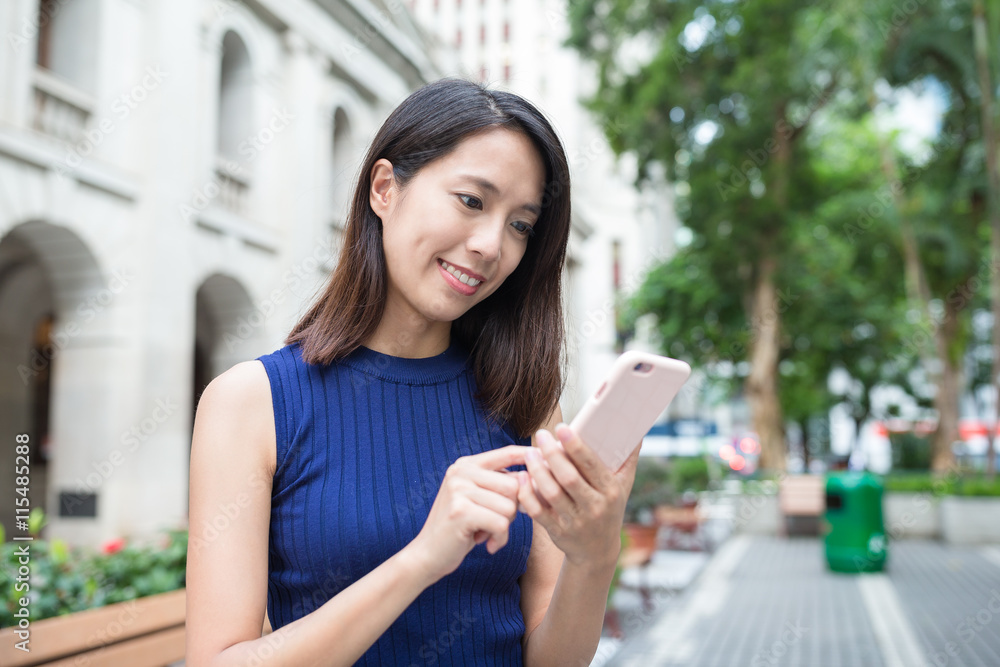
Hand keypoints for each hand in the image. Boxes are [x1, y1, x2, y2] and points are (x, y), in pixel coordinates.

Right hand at [409, 445, 526, 581]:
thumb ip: (503, 486)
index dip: (531, 456)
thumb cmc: (460, 528)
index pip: (507, 453)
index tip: (552, 455)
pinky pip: (502, 523)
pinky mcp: (461, 511)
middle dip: (514, 508)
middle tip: (495, 522)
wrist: (427, 555)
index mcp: (467, 464)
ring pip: (510, 506)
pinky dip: (499, 538)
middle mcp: (461, 471)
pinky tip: (485, 543)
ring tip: (485, 532)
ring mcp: (459, 489)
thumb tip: (537, 479)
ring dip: (505, 526)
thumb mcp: (480, 500)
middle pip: (515, 484)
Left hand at [517, 423, 640, 567]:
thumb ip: (629, 457)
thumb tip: (636, 430)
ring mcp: (575, 521)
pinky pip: (538, 511)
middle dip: (553, 454)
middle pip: (569, 478)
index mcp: (610, 491)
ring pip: (551, 493)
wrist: (598, 550)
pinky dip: (527, 494)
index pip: (592, 465)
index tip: (561, 428)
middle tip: (541, 435)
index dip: (575, 446)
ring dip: (537, 471)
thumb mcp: (624, 485)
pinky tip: (522, 476)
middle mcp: (594, 507)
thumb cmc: (609, 507)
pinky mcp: (557, 531)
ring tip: (530, 453)